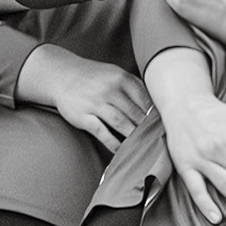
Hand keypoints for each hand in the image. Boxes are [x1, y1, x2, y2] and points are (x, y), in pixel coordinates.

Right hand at [18, 46, 149, 152]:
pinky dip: (114, 144)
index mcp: (121, 78)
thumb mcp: (115, 74)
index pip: (145, 99)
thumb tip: (156, 106)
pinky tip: (123, 151)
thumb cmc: (93, 77)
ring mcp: (95, 103)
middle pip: (135, 113)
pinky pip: (102, 133)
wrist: (60, 75)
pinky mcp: (83, 117)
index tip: (165, 126)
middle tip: (160, 141)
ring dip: (134, 136)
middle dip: (148, 128)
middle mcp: (110, 90)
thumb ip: (134, 87)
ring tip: (145, 147)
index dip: (156, 115)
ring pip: (121, 123)